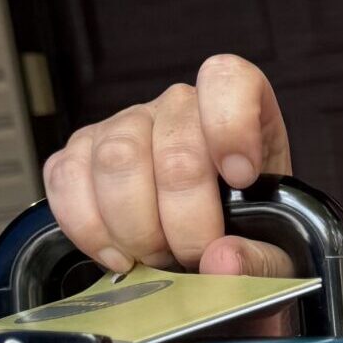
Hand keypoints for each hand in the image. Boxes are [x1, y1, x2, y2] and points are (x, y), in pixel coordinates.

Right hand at [40, 54, 296, 283]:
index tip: (241, 178)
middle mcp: (178, 109)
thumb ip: (261, 261)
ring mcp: (125, 126)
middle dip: (184, 222)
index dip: (231, 126)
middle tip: (192, 257)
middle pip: (173, 148)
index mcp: (242, 114)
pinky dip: (89, 228)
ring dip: (136, 228)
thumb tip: (222, 262)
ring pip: (116, 160)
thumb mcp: (275, 259)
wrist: (206, 261)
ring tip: (157, 258)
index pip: (227, 80)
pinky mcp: (80, 155)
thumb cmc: (246, 244)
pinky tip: (118, 256)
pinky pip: (67, 177)